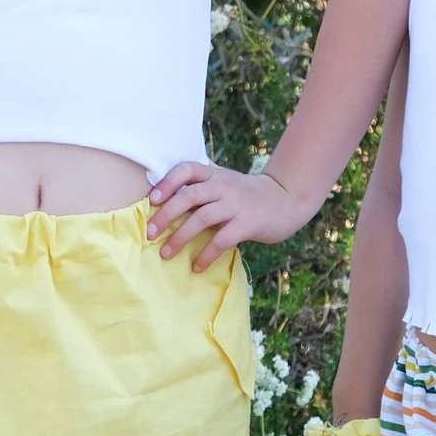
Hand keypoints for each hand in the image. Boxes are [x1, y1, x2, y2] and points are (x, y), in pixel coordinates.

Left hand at [146, 162, 314, 270]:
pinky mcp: (248, 223)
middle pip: (189, 195)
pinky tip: (197, 266)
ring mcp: (237, 204)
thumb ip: (202, 187)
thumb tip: (165, 202)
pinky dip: (206, 254)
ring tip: (166, 253)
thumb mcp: (225, 182)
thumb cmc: (247, 195)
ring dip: (180, 237)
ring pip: (202, 218)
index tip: (152, 200)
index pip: (187, 169)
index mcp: (215, 174)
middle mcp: (224, 186)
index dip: (167, 182)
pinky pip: (222, 239)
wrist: (285, 199)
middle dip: (166, 215)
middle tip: (150, 233)